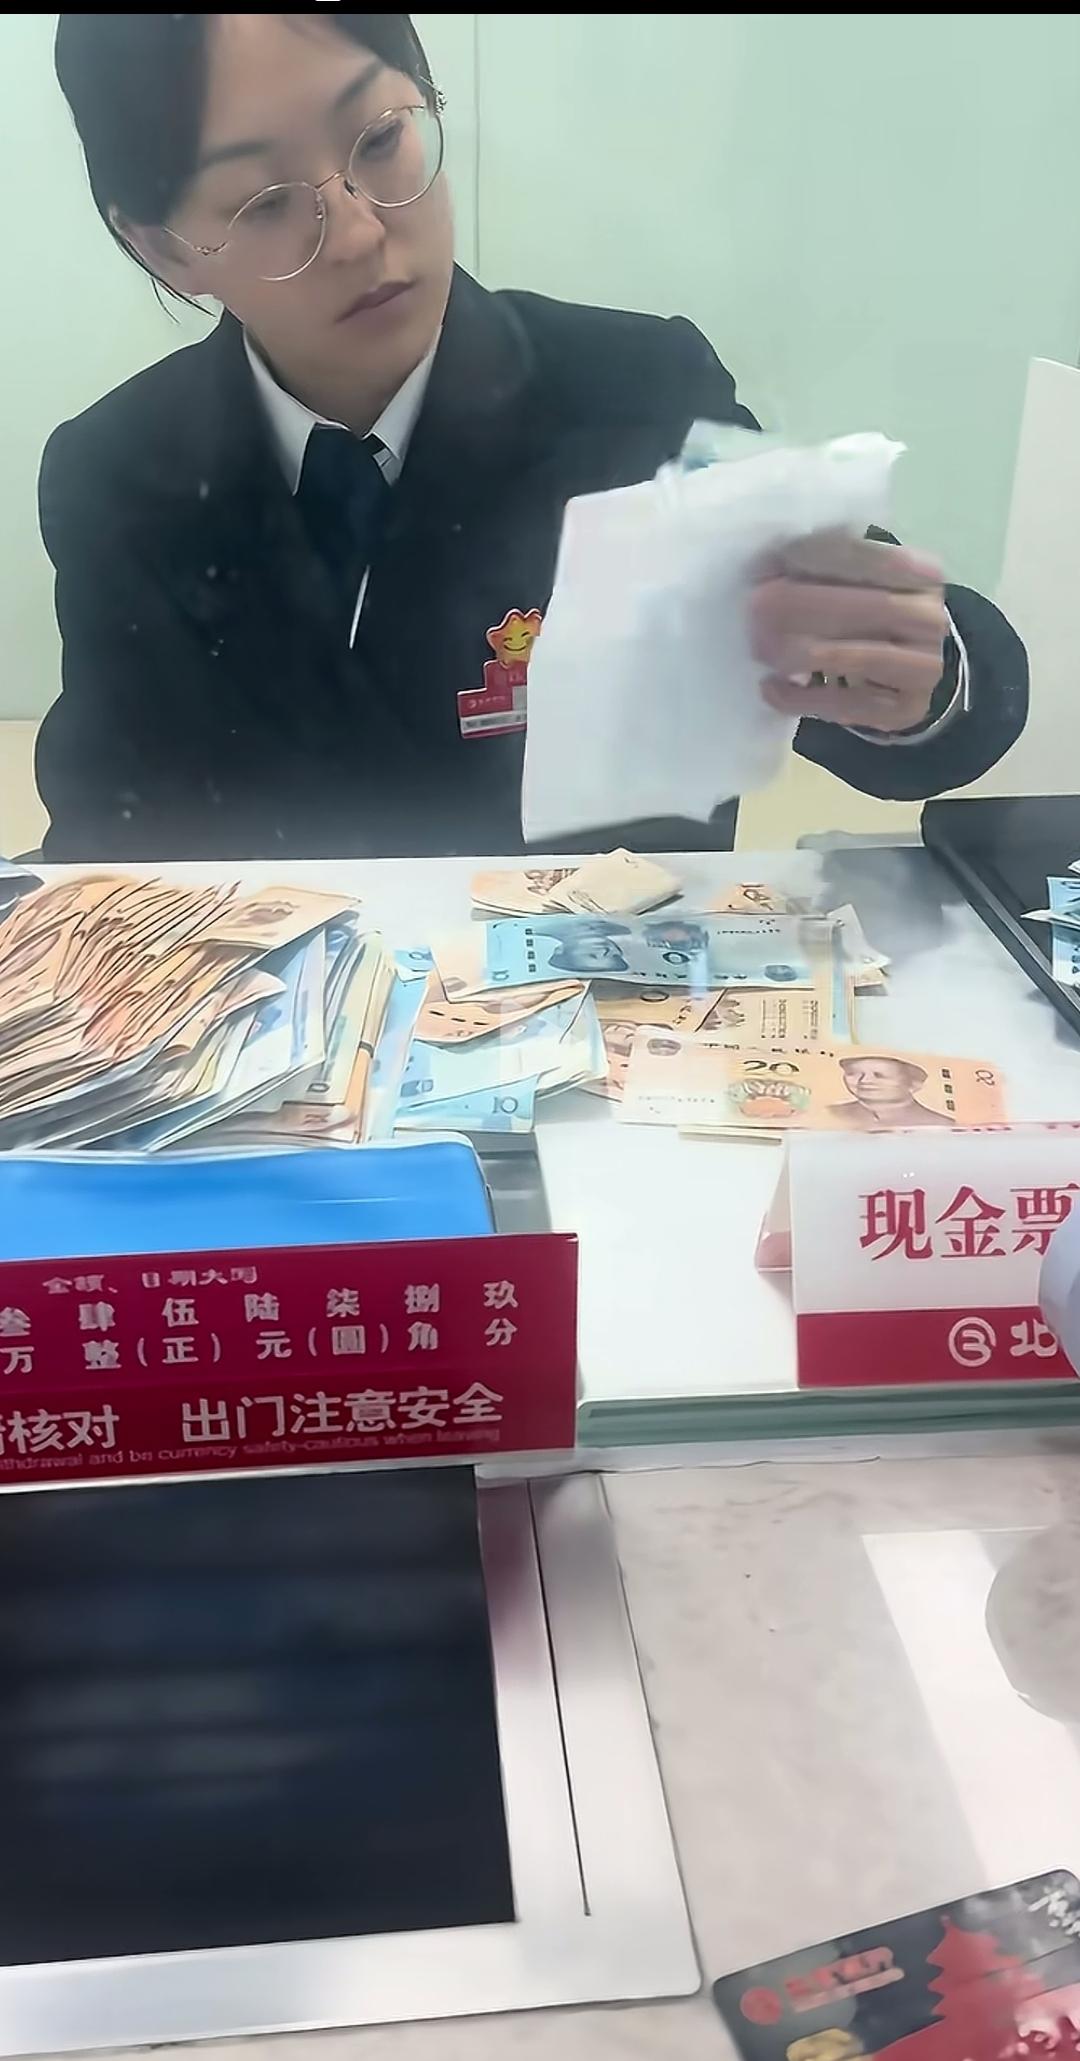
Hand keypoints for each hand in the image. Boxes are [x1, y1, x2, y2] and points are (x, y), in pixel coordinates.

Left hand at [750, 530, 947, 733]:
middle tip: (754, 608)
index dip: (818, 556)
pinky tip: (771, 688)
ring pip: (861, 658)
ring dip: (804, 653)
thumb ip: (821, 564)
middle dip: (805, 606)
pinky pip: (850, 705)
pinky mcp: (904, 710)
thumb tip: (771, 555)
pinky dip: (805, 698)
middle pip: (869, 607)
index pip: (870, 558)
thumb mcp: (848, 582)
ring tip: (760, 648)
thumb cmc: (861, 619)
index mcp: (922, 574)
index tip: (771, 560)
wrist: (898, 673)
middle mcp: (932, 620)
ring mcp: (925, 668)